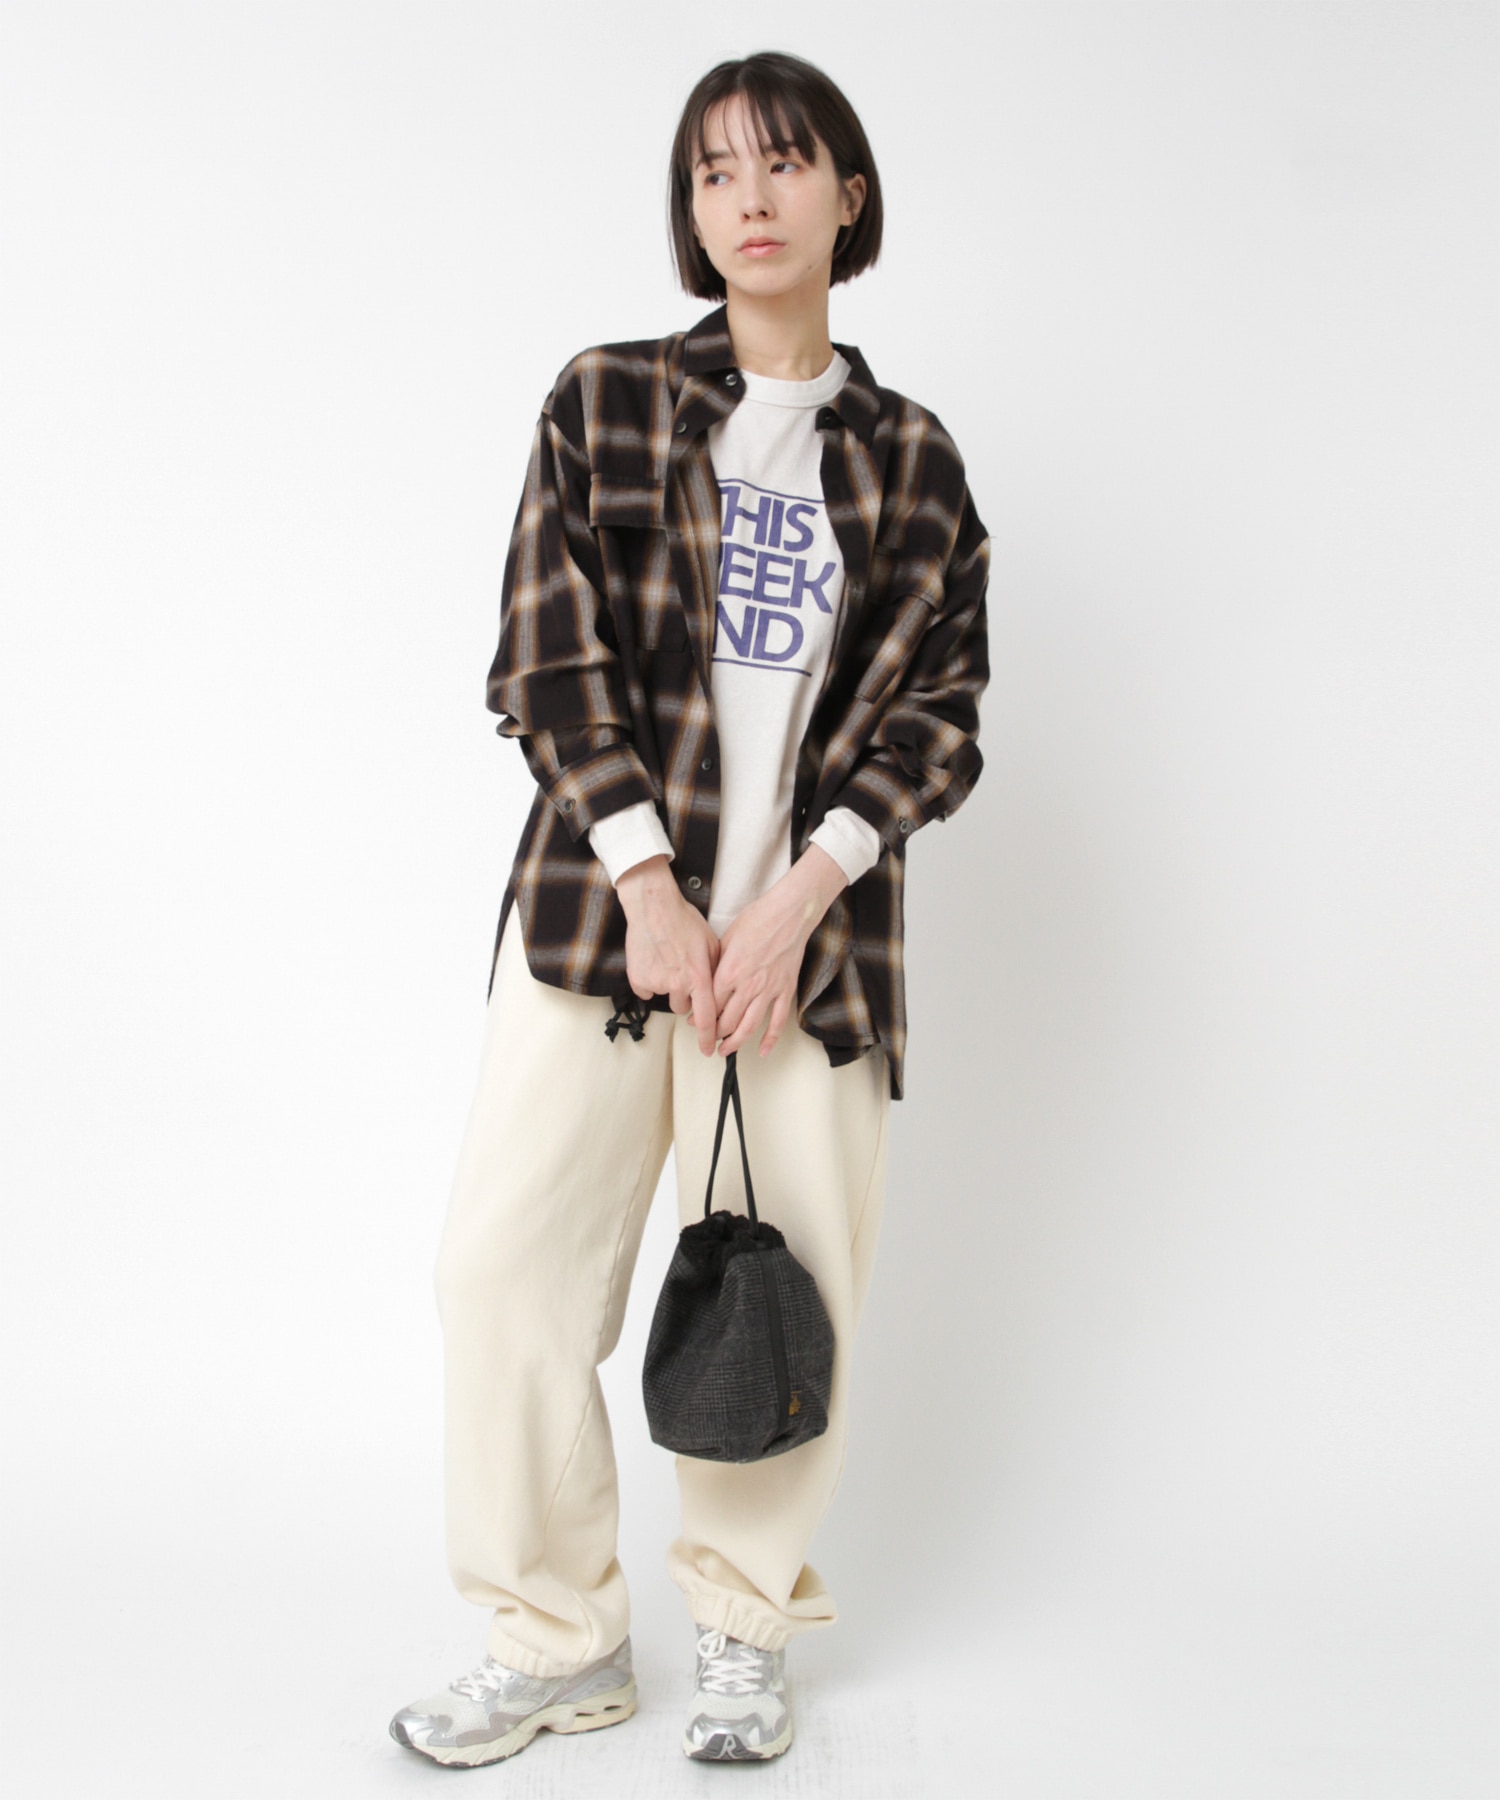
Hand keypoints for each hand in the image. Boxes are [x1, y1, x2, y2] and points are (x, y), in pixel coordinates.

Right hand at [616, 855, 721, 1054]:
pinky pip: (645, 989)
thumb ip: (716, 970)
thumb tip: (720, 989)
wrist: (653, 906)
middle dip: (684, 995)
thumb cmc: (684, 920)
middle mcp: (678, 984)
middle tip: (681, 971)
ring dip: (667, 986)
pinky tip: (652, 959)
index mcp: (700, 977)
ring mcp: (657, 982)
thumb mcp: (712, 943)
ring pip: (664, 997)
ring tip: (667, 960)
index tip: (708, 1051)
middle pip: (683, 1007)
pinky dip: (648, 979)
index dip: (708, 1038)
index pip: (707, 1018)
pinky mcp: (638, 979)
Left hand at [712, 845, 848, 1057]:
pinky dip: (770, 1040)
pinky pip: (777, 1022)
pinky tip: (762, 1051)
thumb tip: (707, 982)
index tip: (695, 1022)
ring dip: (735, 1043)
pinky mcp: (785, 991)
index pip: (710, 1004)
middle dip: (714, 1033)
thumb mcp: (726, 939)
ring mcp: (768, 990)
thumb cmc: (758, 919)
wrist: (788, 914)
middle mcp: (747, 985)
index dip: (700, 1017)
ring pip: (748, 1027)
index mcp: (729, 972)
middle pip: (727, 1020)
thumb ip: (716, 964)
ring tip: (725, 1051)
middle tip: (708, 1038)